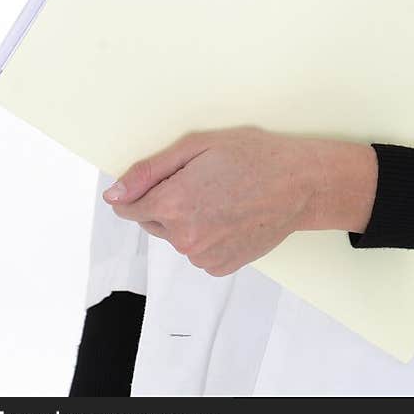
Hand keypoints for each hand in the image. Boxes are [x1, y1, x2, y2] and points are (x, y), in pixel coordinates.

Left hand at [102, 125, 321, 276]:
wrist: (299, 184)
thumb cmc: (252, 156)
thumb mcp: (196, 146)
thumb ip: (149, 171)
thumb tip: (114, 194)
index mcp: (173, 203)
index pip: (128, 208)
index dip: (139, 190)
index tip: (158, 179)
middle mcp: (183, 237)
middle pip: (152, 221)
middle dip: (166, 202)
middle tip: (201, 180)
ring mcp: (202, 257)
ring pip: (177, 237)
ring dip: (187, 219)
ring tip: (221, 196)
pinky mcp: (220, 267)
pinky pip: (198, 251)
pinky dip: (207, 235)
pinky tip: (230, 215)